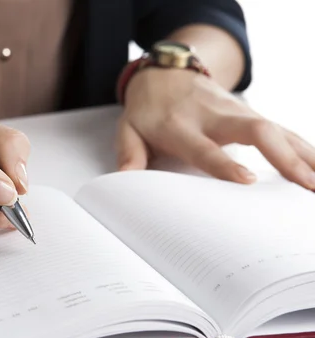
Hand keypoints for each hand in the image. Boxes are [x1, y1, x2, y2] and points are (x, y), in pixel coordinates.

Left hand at [115, 68, 314, 189]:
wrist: (164, 73)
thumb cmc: (147, 108)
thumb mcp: (128, 128)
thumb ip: (129, 153)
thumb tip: (123, 180)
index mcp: (180, 125)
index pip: (205, 147)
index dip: (224, 163)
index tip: (246, 179)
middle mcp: (213, 116)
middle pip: (255, 130)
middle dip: (283, 155)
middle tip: (306, 183)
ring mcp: (235, 112)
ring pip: (276, 128)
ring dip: (304, 154)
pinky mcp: (248, 114)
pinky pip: (281, 130)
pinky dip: (303, 147)